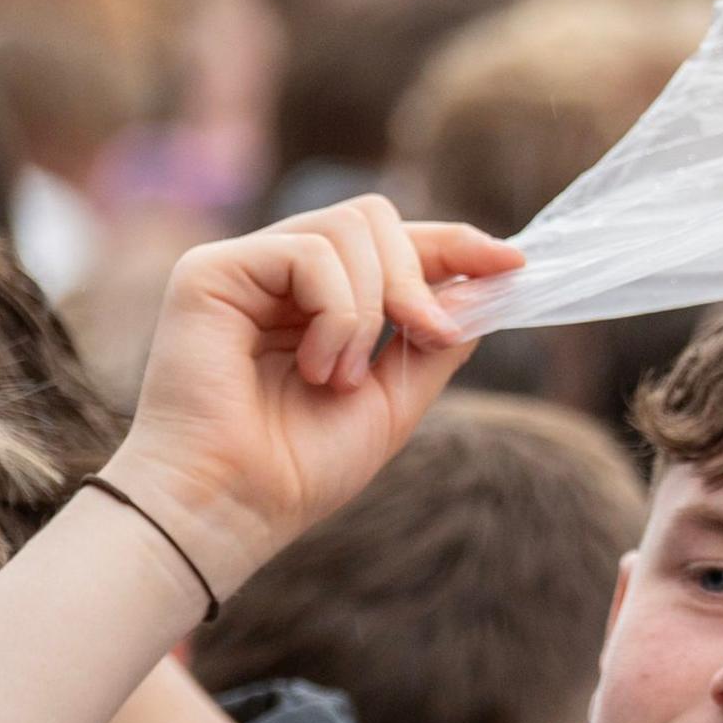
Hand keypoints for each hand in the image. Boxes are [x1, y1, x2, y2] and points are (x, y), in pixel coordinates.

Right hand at [98, 199, 519, 599]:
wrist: (237, 504)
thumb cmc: (303, 464)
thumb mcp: (398, 396)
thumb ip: (436, 337)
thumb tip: (485, 284)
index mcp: (318, 299)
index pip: (393, 242)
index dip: (455, 244)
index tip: (513, 264)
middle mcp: (279, 275)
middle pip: (375, 217)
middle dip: (418, 279)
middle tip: (426, 339)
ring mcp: (244, 267)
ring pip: (348, 227)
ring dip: (372, 311)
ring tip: (343, 378)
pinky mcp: (210, 271)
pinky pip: (310, 253)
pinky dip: (337, 315)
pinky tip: (316, 369)